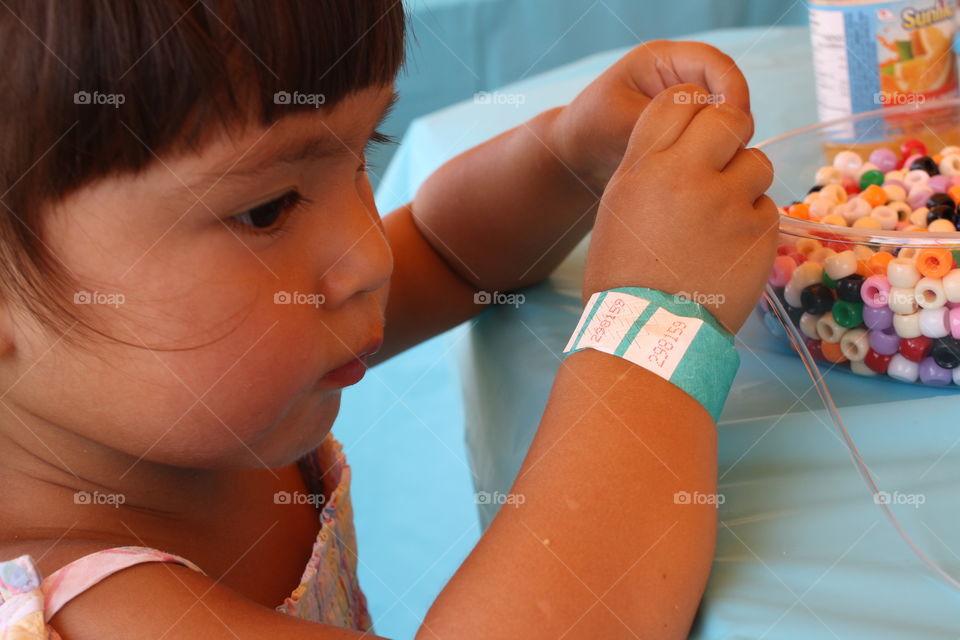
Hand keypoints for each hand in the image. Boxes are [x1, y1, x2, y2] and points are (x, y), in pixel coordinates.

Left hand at [551, 41, 751, 193]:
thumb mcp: (624, 122)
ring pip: (725, 114)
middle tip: (729, 148)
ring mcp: (686, 102)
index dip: (732, 89)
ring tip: (713, 162)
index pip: (714, 63)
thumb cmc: (590, 130)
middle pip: (728, 87)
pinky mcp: (687, 128)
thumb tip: (711, 126)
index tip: (734, 121)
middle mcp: (679, 76)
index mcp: (661, 60)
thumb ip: (666, 121)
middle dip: (732, 116)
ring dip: (726, 136)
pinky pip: (714, 135)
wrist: (577, 157)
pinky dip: (715, 149)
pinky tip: (705, 168)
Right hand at [582, 84, 776, 333]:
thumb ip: (652, 161)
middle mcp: (689, 175)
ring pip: (757, 163)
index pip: (680, 100)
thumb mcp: (620, 204)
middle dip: (730, 134)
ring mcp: (729, 203)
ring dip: (743, 182)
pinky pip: (766, 208)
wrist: (649, 330)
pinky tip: (727, 247)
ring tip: (720, 217)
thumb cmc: (625, 270)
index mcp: (647, 166)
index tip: (695, 128)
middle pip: (730, 118)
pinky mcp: (759, 234)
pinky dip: (751, 222)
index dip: (692, 109)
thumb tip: (688, 136)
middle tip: (722, 160)